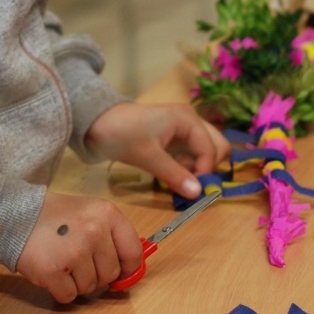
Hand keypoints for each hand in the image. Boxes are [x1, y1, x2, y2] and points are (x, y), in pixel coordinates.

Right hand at [15, 191, 141, 302]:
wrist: (16, 216)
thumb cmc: (55, 217)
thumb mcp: (89, 212)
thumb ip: (111, 236)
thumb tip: (130, 270)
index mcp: (107, 214)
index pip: (133, 253)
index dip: (128, 268)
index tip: (119, 272)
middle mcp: (94, 231)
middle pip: (110, 274)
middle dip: (96, 274)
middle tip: (77, 259)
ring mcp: (75, 252)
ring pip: (90, 287)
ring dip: (76, 282)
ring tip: (61, 260)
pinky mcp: (54, 271)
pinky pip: (69, 296)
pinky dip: (60, 289)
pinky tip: (51, 270)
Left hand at [85, 102, 229, 199]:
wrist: (96, 123)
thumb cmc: (122, 134)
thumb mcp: (148, 157)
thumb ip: (175, 175)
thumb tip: (198, 194)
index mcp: (188, 119)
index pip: (211, 149)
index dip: (205, 172)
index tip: (193, 192)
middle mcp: (191, 121)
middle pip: (217, 146)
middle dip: (209, 167)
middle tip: (193, 185)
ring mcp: (183, 128)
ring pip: (206, 151)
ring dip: (199, 168)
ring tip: (180, 180)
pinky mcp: (174, 138)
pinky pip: (192, 153)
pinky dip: (189, 166)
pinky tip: (173, 175)